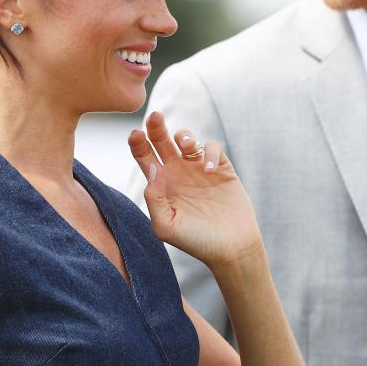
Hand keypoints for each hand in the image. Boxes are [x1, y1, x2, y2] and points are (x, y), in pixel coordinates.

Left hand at [129, 111, 261, 269]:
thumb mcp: (166, 226)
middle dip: (156, 127)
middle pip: (162, 141)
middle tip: (154, 116)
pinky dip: (211, 153)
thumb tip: (153, 169)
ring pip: (187, 140)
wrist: (231, 249)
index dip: (138, 144)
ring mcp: (200, 169)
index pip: (145, 157)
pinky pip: (213, 148)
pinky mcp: (222, 168)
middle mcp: (178, 173)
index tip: (135, 134)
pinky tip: (211, 170)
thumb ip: (155, 199)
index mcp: (161, 185)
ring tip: (185, 145)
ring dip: (184, 136)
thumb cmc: (196, 241)